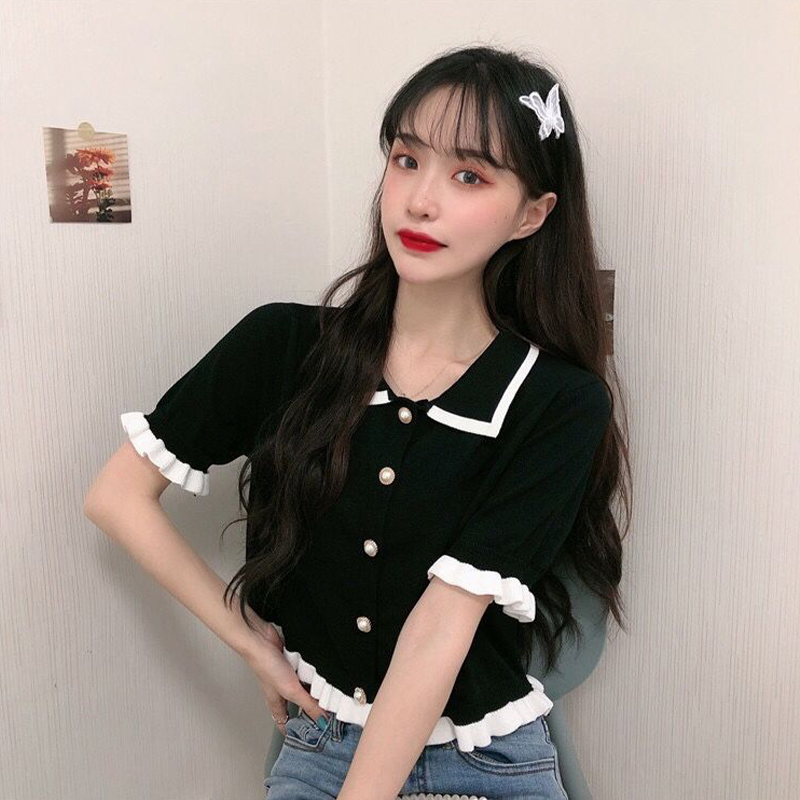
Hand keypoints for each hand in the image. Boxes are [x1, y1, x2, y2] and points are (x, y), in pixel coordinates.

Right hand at [241, 617, 330, 735]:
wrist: (262, 640)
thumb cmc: (266, 667)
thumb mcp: (291, 690)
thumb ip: (308, 705)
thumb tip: (323, 721)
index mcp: (277, 703)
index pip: (286, 723)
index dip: (295, 731)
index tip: (311, 738)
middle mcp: (283, 690)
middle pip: (299, 704)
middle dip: (312, 708)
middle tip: (330, 714)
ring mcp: (288, 675)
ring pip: (305, 686)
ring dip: (315, 688)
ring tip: (332, 693)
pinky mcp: (293, 662)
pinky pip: (306, 670)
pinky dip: (314, 671)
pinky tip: (323, 672)